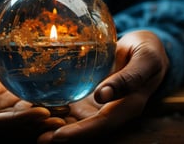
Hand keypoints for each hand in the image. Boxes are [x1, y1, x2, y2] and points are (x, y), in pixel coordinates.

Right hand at [0, 42, 64, 141]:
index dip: (20, 121)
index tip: (41, 113)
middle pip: (18, 125)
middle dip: (41, 122)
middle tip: (64, 114)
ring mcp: (3, 107)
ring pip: (27, 114)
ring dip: (48, 113)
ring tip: (69, 105)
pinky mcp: (11, 95)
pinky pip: (29, 98)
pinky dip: (44, 97)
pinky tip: (61, 90)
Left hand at [37, 30, 169, 142]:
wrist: (145, 47)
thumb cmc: (148, 51)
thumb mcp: (146, 59)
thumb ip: (129, 78)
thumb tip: (102, 96)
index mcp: (129, 105)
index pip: (102, 124)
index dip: (81, 132)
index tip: (58, 137)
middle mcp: (112, 109)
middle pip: (87, 128)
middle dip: (64, 135)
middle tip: (40, 139)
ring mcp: (101, 104)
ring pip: (78, 119)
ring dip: (58, 125)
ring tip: (34, 128)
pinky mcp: (92, 94)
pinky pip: (75, 104)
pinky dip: (58, 109)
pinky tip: (40, 107)